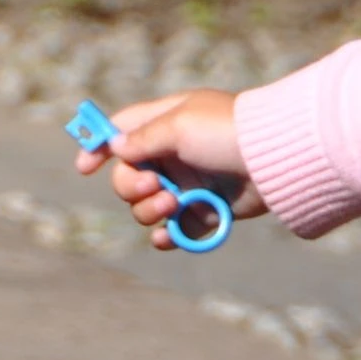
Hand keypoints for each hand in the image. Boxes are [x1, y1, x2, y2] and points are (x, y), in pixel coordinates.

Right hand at [79, 88, 263, 251]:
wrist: (275, 159)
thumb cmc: (227, 131)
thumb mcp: (179, 125)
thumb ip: (143, 138)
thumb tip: (116, 147)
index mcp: (166, 123)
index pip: (122, 132)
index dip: (99, 147)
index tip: (84, 168)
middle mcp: (173, 154)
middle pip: (128, 177)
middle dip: (131, 187)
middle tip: (154, 187)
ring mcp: (189, 183)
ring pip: (147, 206)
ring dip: (150, 210)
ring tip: (174, 204)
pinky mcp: (206, 210)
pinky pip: (176, 229)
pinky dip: (169, 235)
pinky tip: (167, 236)